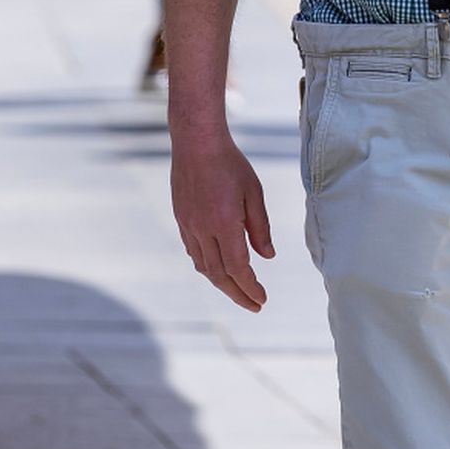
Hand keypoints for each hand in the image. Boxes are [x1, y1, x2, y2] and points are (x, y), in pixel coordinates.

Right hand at [170, 123, 274, 311]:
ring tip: (238, 290)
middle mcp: (203, 229)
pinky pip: (194, 251)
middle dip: (237, 294)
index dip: (250, 288)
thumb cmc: (230, 164)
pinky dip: (207, 265)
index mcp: (224, 223)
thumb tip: (267, 257)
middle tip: (254, 305)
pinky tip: (218, 267)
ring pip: (204, 266)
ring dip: (222, 282)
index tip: (262, 299)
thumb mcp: (254, 193)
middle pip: (219, 275)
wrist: (196, 143)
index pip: (238, 268)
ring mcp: (189, 225)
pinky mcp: (181, 219)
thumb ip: (260, 228)